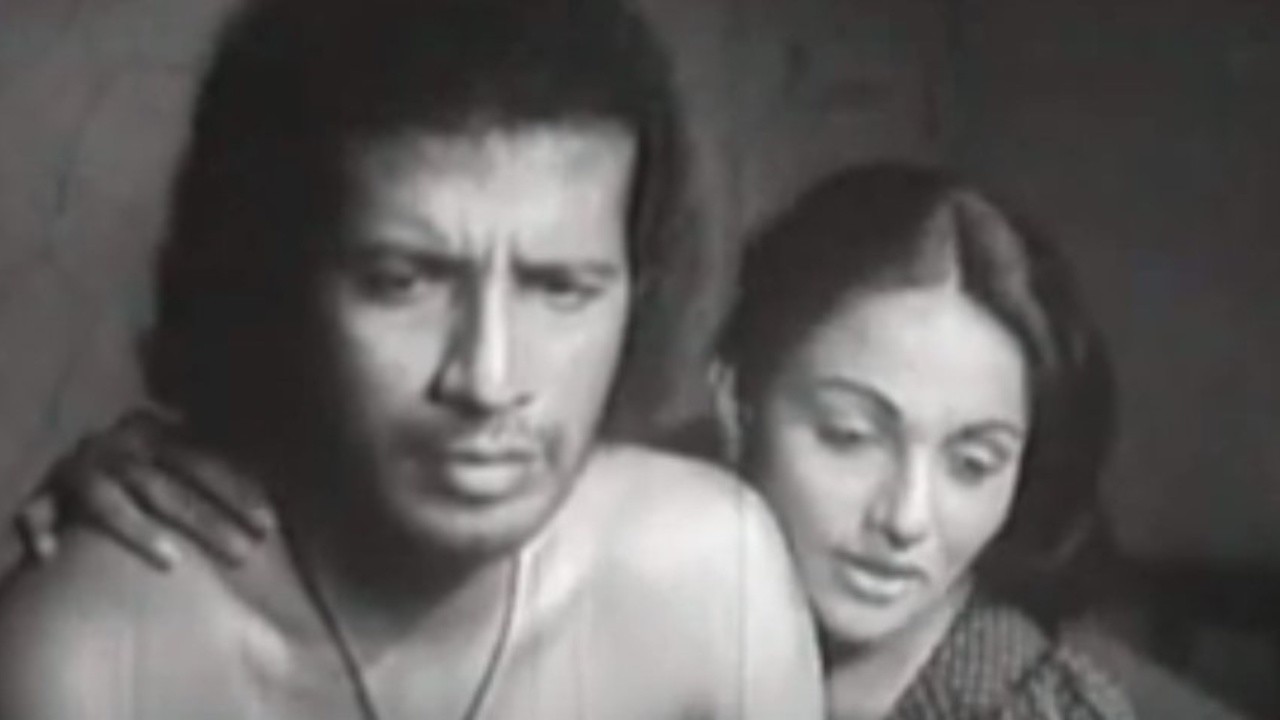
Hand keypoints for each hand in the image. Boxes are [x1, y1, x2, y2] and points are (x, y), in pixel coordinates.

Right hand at [13, 409, 275, 570]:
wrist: (73, 456)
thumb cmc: (142, 465)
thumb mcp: (175, 453)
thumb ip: (212, 465)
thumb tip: (272, 500)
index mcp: (154, 433)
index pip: (201, 460)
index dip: (236, 491)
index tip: (269, 525)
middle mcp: (116, 448)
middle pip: (164, 486)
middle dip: (206, 520)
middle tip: (242, 554)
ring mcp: (76, 470)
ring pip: (106, 500)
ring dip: (138, 529)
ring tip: (172, 560)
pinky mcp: (39, 494)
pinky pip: (33, 512)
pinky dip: (40, 529)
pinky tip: (52, 556)